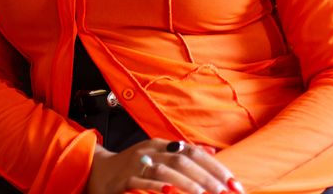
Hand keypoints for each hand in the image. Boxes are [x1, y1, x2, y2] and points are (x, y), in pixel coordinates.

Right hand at [85, 138, 244, 193]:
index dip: (215, 167)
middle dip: (206, 177)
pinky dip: (157, 187)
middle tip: (224, 193)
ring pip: (165, 170)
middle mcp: (151, 151)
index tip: (234, 184)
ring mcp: (136, 164)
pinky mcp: (124, 179)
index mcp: (161, 144)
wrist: (98, 171)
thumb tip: (212, 152)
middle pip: (182, 159)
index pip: (193, 152)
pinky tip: (170, 193)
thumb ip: (184, 153)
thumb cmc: (133, 166)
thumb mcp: (158, 155)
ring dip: (186, 182)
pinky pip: (142, 182)